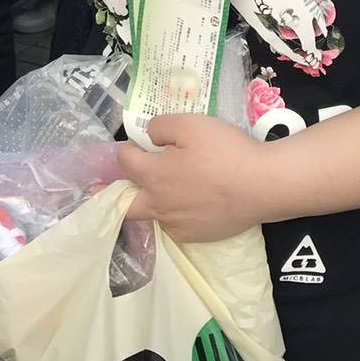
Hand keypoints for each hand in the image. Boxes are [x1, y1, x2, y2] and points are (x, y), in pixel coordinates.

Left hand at [119, 115, 271, 242]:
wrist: (262, 185)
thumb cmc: (225, 151)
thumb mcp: (192, 124)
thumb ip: (162, 126)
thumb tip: (148, 136)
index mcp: (153, 176)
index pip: (126, 161)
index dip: (129, 148)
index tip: (138, 143)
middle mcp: (159, 205)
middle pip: (124, 205)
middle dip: (108, 196)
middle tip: (97, 193)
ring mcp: (177, 224)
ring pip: (152, 215)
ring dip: (147, 204)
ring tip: (153, 195)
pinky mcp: (196, 236)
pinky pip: (175, 226)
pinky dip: (173, 215)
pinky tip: (188, 205)